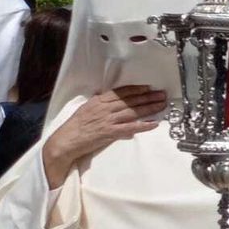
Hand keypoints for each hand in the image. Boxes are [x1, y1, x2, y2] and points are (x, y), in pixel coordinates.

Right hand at [43, 86, 168, 186]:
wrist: (66, 141)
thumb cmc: (75, 126)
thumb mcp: (86, 109)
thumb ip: (99, 104)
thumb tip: (109, 99)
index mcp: (99, 101)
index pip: (121, 92)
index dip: (136, 89)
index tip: (148, 88)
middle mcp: (105, 108)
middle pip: (130, 100)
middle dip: (148, 97)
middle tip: (162, 94)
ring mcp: (108, 120)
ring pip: (133, 111)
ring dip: (149, 108)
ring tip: (162, 105)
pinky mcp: (110, 132)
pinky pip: (130, 127)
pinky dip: (143, 125)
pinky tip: (153, 123)